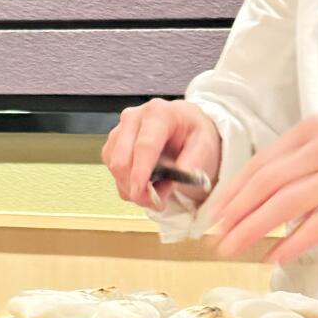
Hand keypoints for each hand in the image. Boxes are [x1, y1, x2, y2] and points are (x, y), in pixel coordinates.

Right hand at [102, 99, 220, 208]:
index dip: (140, 172)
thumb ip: (191, 163)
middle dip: (134, 187)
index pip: (144, 146)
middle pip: (122, 159)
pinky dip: (126, 185)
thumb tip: (174, 181)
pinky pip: (113, 171)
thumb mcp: (204, 145)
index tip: (139, 194)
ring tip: (156, 190)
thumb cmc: (193, 133)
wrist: (185, 126)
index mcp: (159, 114)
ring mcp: (120, 130)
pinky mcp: (113, 144)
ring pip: (114, 167)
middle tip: (156, 203)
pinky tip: (144, 184)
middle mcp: (134, 118)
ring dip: (131, 188)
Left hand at [211, 118, 317, 261]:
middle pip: (265, 183)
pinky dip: (292, 243)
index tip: (216, 210)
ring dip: (253, 229)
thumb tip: (270, 196)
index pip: (260, 163)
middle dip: (235, 213)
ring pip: (284, 205)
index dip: (232, 190)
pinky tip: (276, 255)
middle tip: (216, 233)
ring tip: (234, 246)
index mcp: (312, 133)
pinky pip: (317, 227)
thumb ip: (301, 165)